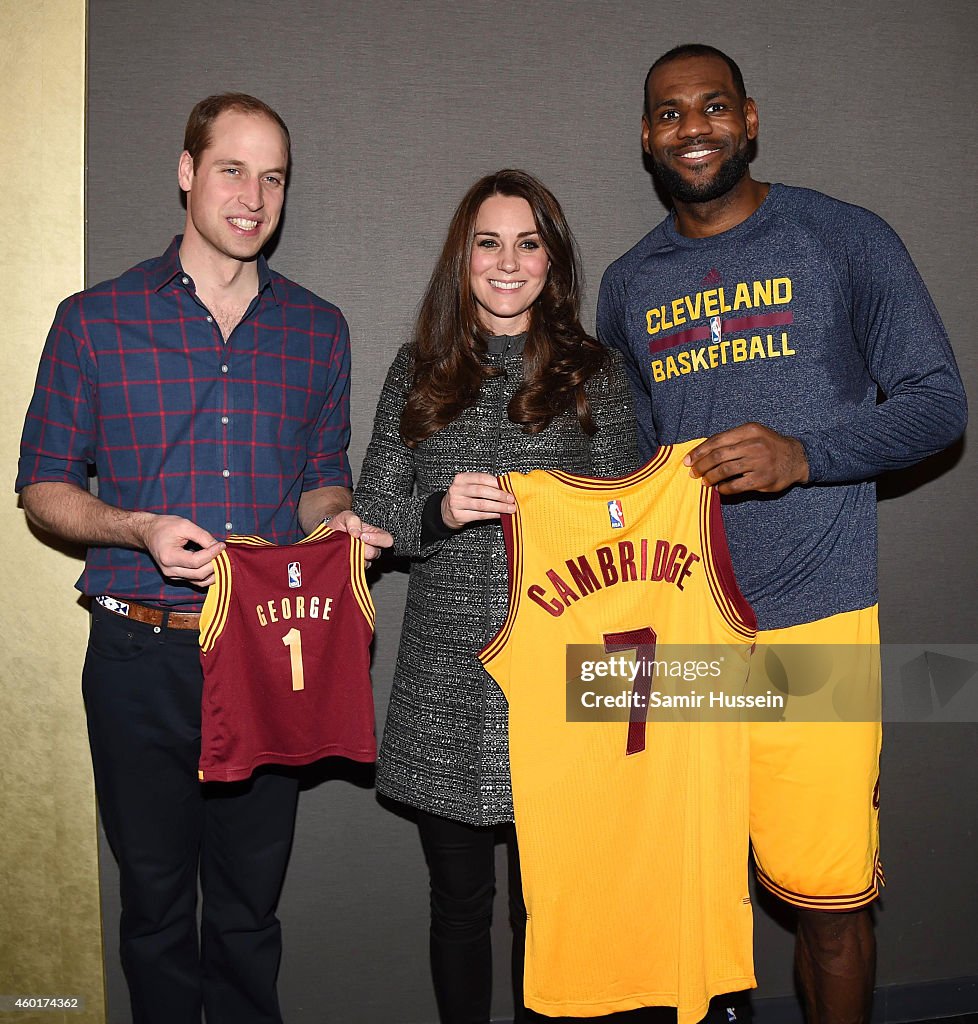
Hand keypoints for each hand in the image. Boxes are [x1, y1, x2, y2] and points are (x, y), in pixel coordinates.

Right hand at [136, 514, 223, 585]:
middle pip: (199, 574)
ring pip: (199, 581)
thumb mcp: (185, 525)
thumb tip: (218, 546)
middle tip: (224, 553)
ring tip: (221, 560)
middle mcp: (169, 570)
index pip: (196, 561)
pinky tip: (215, 566)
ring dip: (213, 572)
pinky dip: (208, 575)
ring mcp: (173, 575)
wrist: (149, 533)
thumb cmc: (165, 527)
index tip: (222, 545)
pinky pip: (196, 581)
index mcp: (168, 557)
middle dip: (215, 564)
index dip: (212, 554)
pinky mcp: (177, 576)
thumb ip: (203, 536)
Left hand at [328, 510, 393, 562]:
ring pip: (366, 563)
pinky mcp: (355, 566)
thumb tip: (356, 533)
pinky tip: (344, 555)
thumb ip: (353, 520)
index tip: (363, 536)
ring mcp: (364, 558)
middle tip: (352, 542)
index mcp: (375, 534)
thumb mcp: (346, 516)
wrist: (328, 533)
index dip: (377, 539)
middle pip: (376, 553)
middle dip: (363, 547)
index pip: (387, 540)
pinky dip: (349, 562)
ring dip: (355, 555)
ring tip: (346, 547)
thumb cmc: (340, 524)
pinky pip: (356, 569)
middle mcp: (372, 547)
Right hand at [441, 472, 515, 528]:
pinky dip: (492, 515)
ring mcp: (456, 503)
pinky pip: (479, 515)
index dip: (496, 482)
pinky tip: (499, 514)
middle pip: (482, 491)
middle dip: (499, 495)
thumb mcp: (468, 486)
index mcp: (461, 478)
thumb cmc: (462, 496)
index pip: (481, 478)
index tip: (507, 486)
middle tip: (511, 499)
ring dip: (498, 507)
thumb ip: (483, 484)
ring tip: (509, 508)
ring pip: (482, 504)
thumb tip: (504, 487)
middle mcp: (457, 489)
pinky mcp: (458, 515)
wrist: (445, 511)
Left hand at [684, 423, 809, 494]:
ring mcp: (760, 462)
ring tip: (704, 481)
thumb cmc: (768, 445)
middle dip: (701, 465)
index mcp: (749, 430)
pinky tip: (719, 489)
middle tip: (693, 472)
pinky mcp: (763, 479)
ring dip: (710, 477)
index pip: (717, 440)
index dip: (699, 451)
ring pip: (725, 471)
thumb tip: (702, 452)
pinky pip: (736, 486)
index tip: (688, 460)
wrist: (797, 457)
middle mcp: (754, 444)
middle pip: (718, 456)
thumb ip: (731, 440)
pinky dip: (724, 489)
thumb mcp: (753, 434)